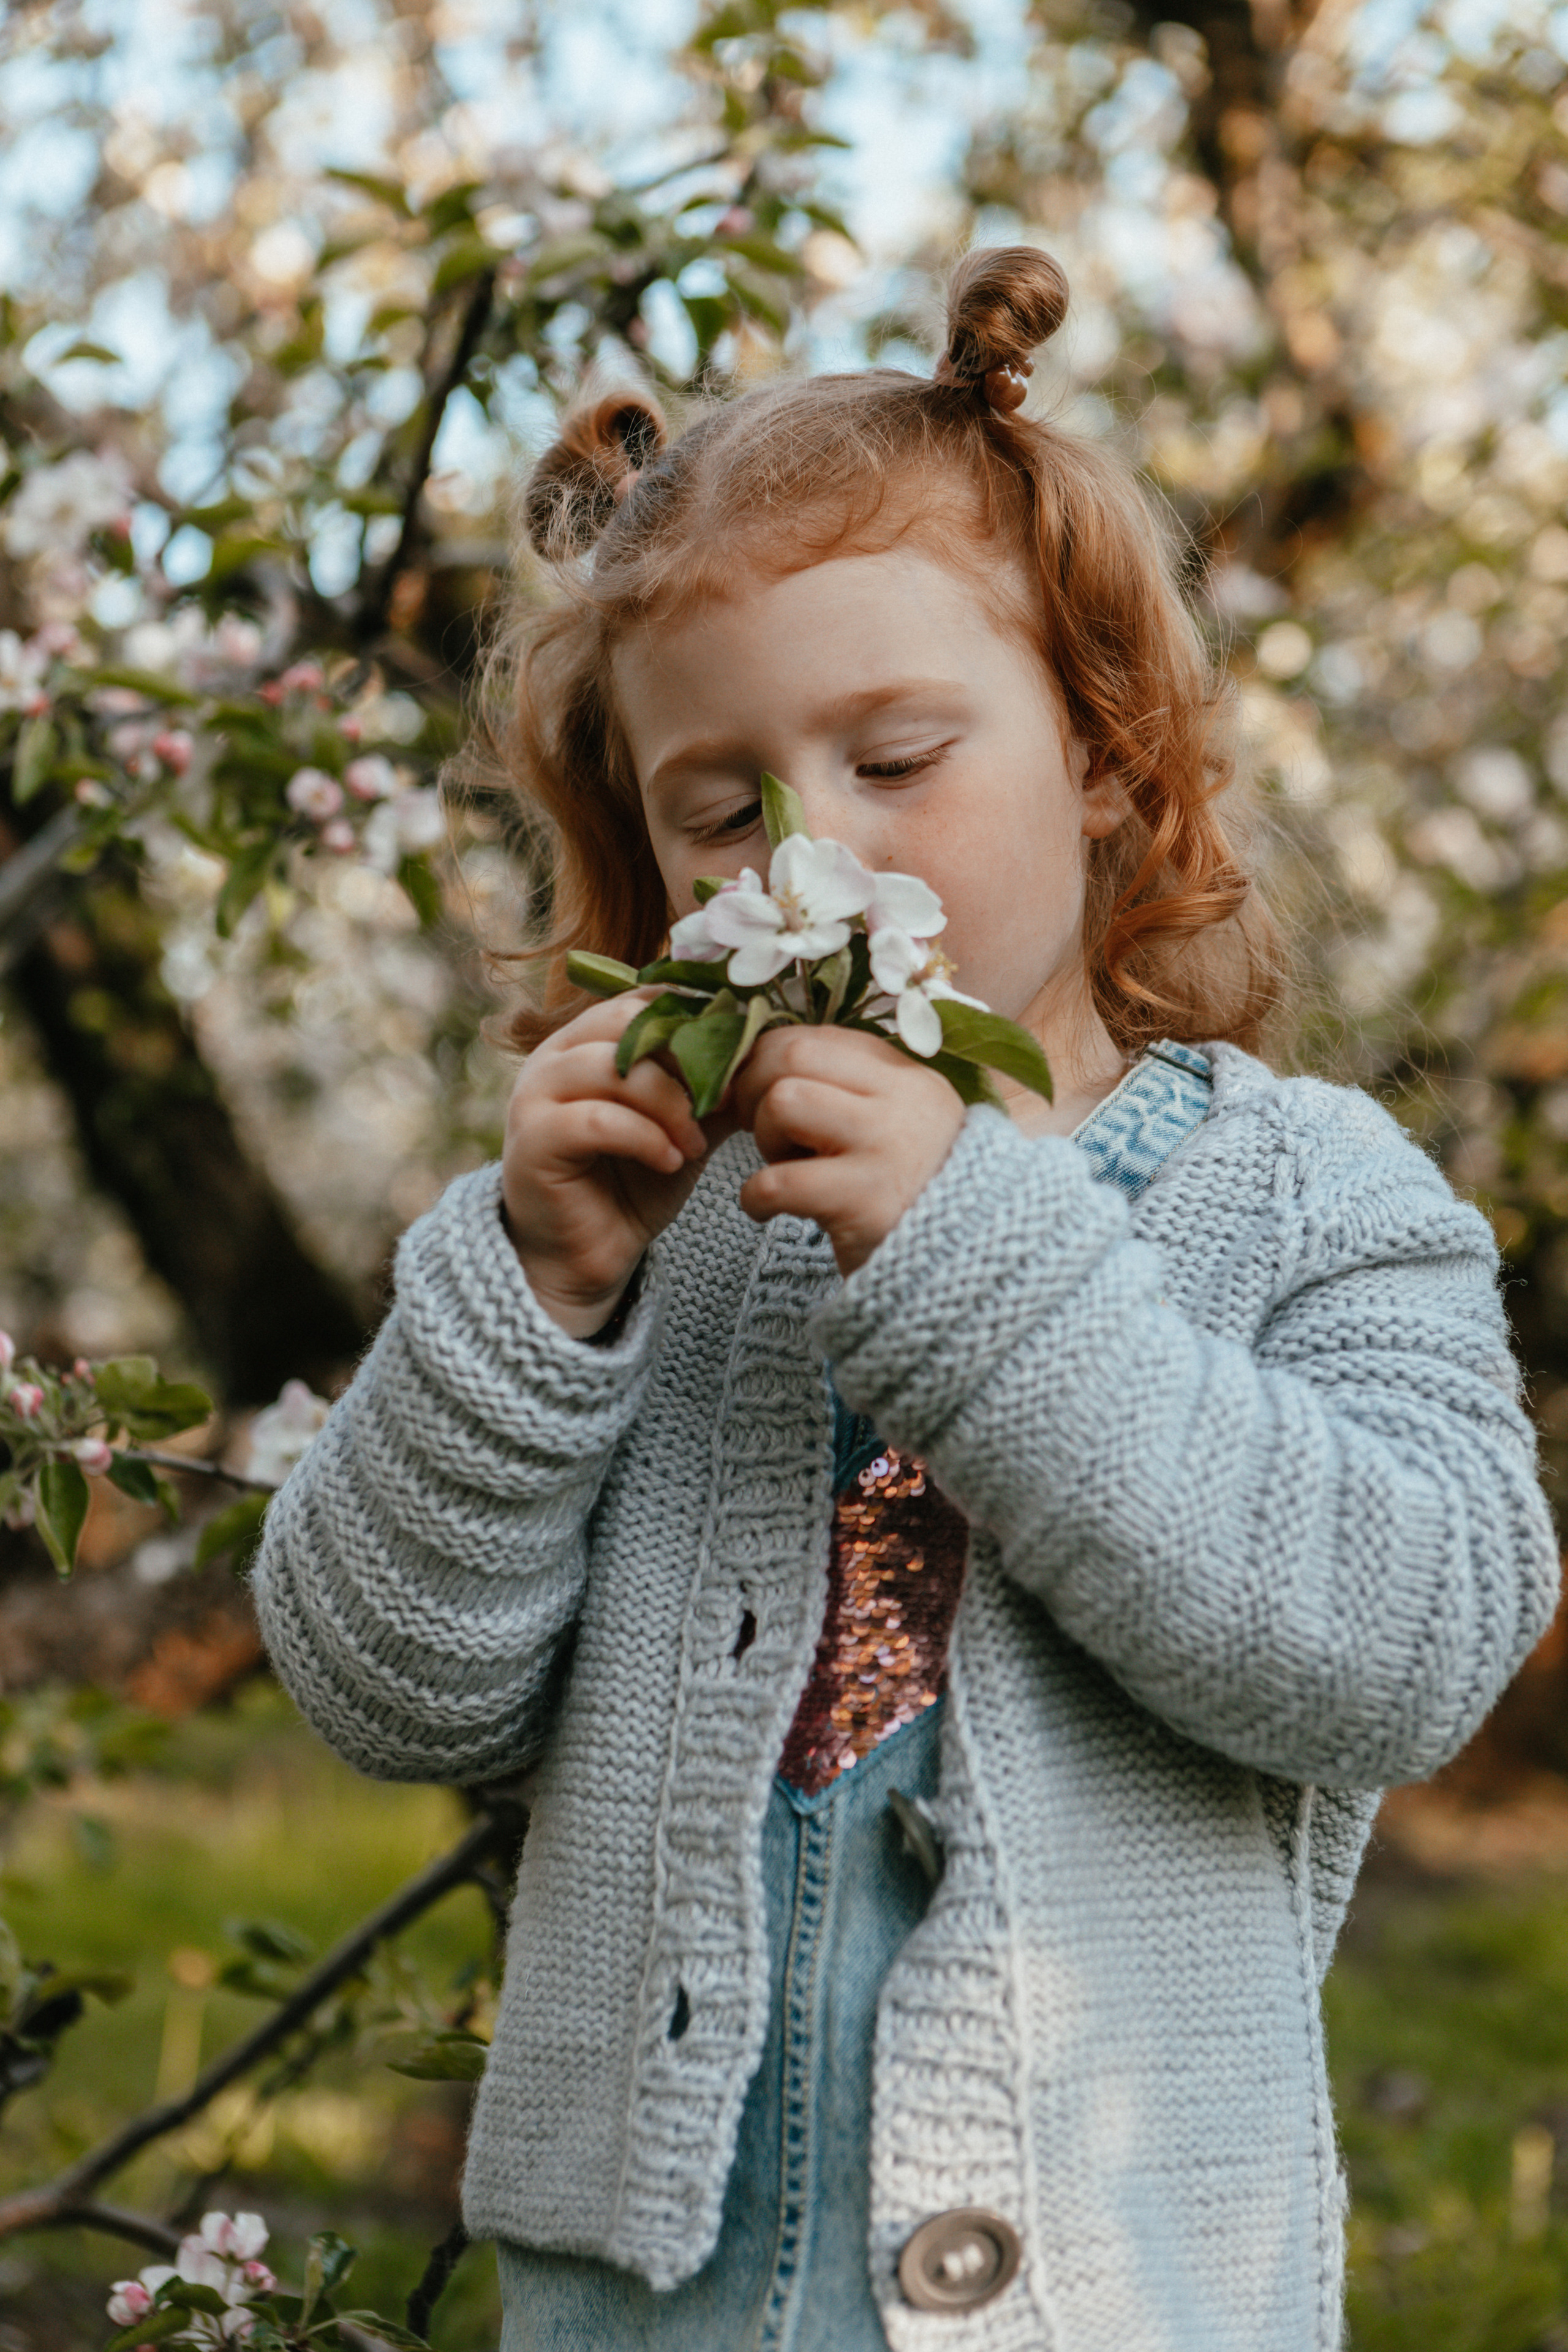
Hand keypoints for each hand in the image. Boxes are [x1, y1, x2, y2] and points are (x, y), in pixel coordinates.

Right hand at [502, 993, 723, 1335]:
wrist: (587, 1254)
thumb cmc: (633, 1183)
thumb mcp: (685, 1125)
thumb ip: (714, 1086)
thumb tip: (767, 1051)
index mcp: (589, 1039)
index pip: (644, 999)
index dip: (697, 1020)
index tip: (740, 1052)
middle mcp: (556, 1054)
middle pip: (627, 1022)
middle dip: (687, 1057)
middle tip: (724, 1097)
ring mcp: (537, 1093)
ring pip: (614, 1068)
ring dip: (670, 1104)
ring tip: (696, 1142)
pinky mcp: (534, 1138)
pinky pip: (598, 1119)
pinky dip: (645, 1137)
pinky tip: (671, 1161)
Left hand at [730, 1026, 966, 1275]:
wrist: (966, 1265)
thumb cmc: (910, 1194)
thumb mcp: (893, 1125)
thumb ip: (844, 1089)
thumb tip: (757, 1063)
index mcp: (904, 1076)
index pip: (814, 1036)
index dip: (765, 1060)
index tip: (755, 1093)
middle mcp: (899, 1101)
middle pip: (792, 1055)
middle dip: (752, 1088)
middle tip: (754, 1126)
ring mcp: (884, 1148)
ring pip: (784, 1101)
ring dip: (763, 1137)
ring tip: (782, 1166)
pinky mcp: (865, 1202)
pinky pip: (778, 1181)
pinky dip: (755, 1196)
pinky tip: (766, 1209)